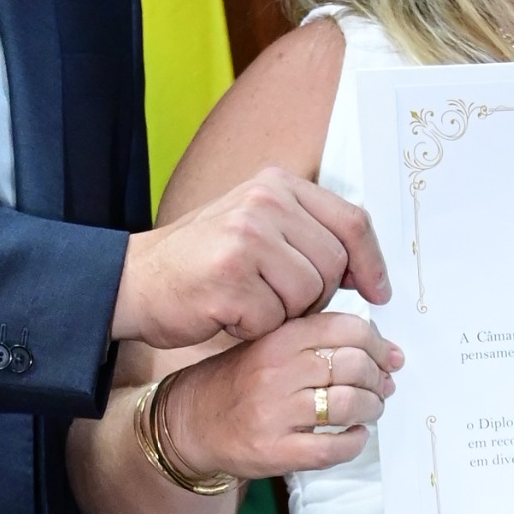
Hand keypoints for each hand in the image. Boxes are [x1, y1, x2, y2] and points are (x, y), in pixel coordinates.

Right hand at [112, 166, 390, 349]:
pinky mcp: (231, 277)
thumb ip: (305, 232)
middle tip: (278, 300)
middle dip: (317, 295)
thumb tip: (365, 266)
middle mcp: (263, 203)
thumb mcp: (254, 225)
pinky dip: (257, 328)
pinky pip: (276, 319)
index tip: (378, 291)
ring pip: (310, 293)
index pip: (351, 221)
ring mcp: (246, 238)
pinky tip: (230, 315)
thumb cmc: (199, 262)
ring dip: (286, 313)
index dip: (371, 262)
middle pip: (334, 264)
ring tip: (249, 302)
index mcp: (276, 185)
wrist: (135, 282)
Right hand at [153, 319, 401, 483]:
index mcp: (277, 338)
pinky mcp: (275, 452)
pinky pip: (331, 448)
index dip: (377, 343)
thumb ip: (318, 340)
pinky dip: (353, 442)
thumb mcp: (270, 344)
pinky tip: (353, 435)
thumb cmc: (238, 383)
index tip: (388, 357)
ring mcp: (275, 414)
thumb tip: (384, 348)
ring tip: (369, 410)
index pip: (346, 328)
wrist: (190, 423)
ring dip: (371, 408)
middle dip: (378, 378)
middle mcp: (275, 372)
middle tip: (382, 387)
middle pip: (352, 366)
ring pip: (347, 405)